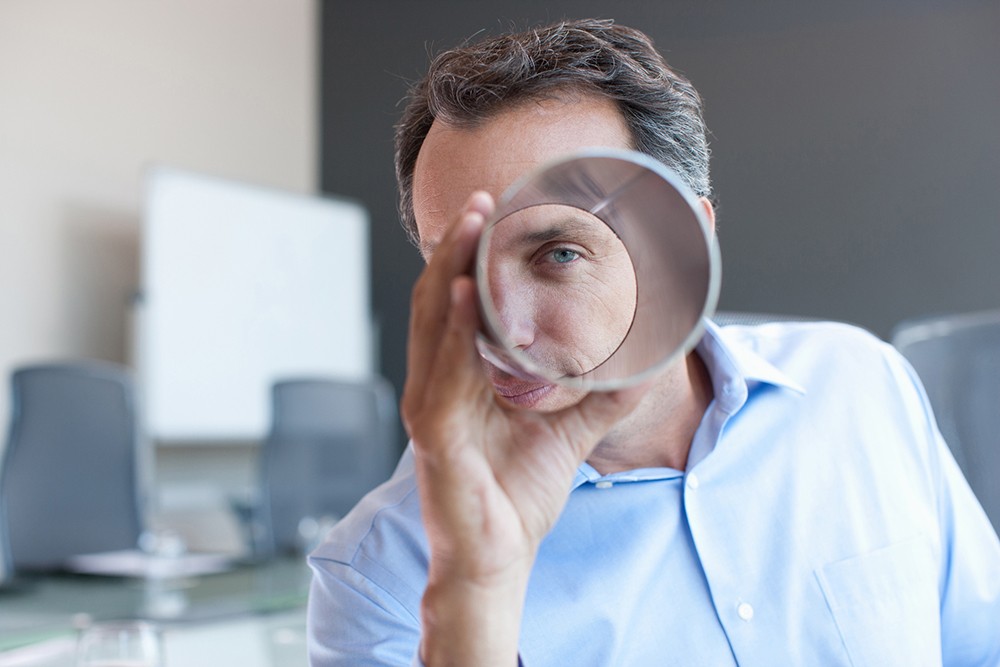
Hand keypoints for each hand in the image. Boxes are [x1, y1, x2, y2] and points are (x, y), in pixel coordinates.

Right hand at [402, 191, 648, 664]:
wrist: (496, 561)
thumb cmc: (516, 498)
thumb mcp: (567, 435)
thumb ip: (600, 398)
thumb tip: (648, 366)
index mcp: (458, 378)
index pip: (454, 303)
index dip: (466, 255)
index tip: (491, 208)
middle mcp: (435, 384)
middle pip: (437, 298)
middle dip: (456, 245)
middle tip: (480, 197)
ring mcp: (430, 408)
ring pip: (432, 324)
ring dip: (449, 268)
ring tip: (471, 223)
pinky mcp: (436, 437)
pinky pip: (442, 375)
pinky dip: (452, 331)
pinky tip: (462, 294)